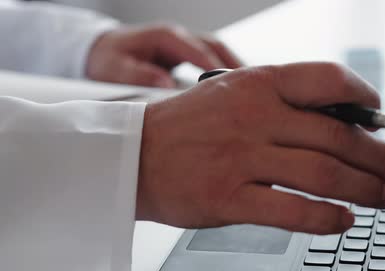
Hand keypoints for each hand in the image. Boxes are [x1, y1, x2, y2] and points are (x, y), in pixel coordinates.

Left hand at [86, 24, 241, 87]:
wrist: (100, 53)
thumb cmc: (108, 60)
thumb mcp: (115, 68)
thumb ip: (139, 75)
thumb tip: (167, 83)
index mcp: (164, 37)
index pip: (197, 49)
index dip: (215, 66)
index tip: (230, 84)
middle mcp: (179, 37)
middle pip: (216, 47)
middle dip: (235, 66)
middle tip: (254, 87)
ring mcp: (185, 44)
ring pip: (219, 52)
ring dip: (236, 68)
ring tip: (255, 90)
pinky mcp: (188, 55)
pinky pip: (214, 59)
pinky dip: (228, 71)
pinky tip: (238, 90)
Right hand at [136, 62, 384, 233]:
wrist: (132, 155)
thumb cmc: (190, 126)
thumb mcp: (235, 95)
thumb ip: (285, 105)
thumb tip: (346, 125)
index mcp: (259, 84)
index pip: (329, 81)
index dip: (366, 100)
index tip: (384, 119)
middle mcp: (255, 117)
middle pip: (339, 137)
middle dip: (382, 157)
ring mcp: (241, 158)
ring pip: (323, 174)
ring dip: (366, 189)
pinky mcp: (227, 198)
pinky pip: (292, 211)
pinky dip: (326, 218)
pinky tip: (344, 221)